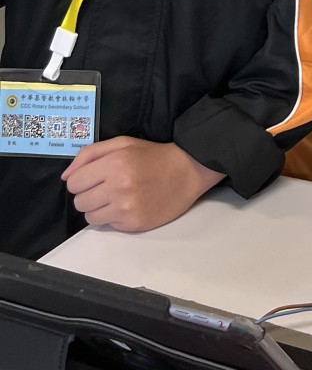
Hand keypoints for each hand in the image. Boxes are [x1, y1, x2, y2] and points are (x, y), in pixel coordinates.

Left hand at [62, 138, 223, 232]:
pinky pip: (108, 226)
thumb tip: (66, 177)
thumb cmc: (153, 155)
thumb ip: (89, 154)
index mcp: (114, 163)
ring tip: (117, 197)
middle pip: (79, 202)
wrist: (188, 170)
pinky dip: (115, 217)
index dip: (81, 180)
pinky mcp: (134, 224)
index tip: (94, 177)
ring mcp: (126, 208)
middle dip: (89, 195)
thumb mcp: (122, 143)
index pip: (74, 183)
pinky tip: (129, 205)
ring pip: (90, 218)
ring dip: (99, 209)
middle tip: (106, 187)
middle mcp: (118, 187)